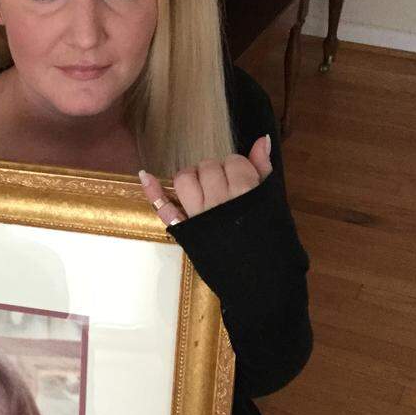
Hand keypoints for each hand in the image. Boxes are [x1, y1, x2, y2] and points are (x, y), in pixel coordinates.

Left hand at [139, 134, 272, 225]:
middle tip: (225, 188)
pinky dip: (153, 192)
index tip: (243, 180)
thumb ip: (263, 167)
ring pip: (185, 179)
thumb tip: (262, 139)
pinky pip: (164, 208)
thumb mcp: (270, 201)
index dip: (238, 167)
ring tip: (202, 187)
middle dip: (216, 172)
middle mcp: (218, 201)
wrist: (260, 275)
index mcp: (245, 192)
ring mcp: (198, 215)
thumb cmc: (267, 237)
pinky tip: (145, 174)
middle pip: (208, 167)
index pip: (233, 161)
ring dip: (191, 177)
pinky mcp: (184, 229)